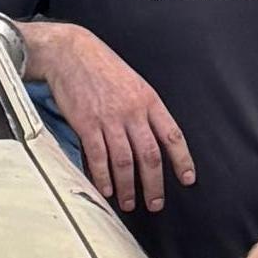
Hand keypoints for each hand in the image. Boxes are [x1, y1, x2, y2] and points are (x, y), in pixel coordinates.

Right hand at [29, 21, 193, 213]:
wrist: (70, 52)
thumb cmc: (101, 66)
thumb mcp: (133, 81)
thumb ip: (143, 108)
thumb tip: (152, 136)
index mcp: (149, 100)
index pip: (172, 135)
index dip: (182, 160)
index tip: (188, 179)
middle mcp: (133, 112)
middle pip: (150, 156)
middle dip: (154, 185)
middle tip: (155, 204)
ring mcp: (109, 119)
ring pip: (124, 162)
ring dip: (127, 187)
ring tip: (129, 203)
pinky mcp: (87, 124)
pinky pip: (98, 157)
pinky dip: (102, 177)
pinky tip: (105, 190)